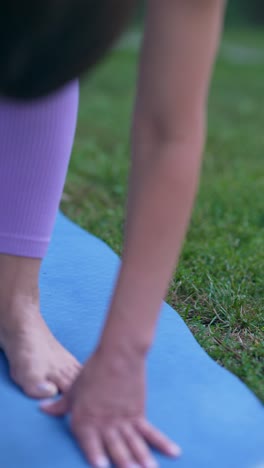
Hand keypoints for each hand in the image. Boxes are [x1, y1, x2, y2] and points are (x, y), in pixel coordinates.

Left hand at [41, 345, 180, 467]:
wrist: (117, 355)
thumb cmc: (93, 370)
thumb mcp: (73, 389)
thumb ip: (60, 405)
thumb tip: (43, 410)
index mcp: (85, 420)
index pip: (89, 446)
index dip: (96, 458)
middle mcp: (104, 424)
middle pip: (115, 450)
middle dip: (124, 465)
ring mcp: (123, 420)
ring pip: (133, 446)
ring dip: (142, 461)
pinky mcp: (138, 412)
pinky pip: (151, 432)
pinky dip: (162, 443)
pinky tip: (173, 452)